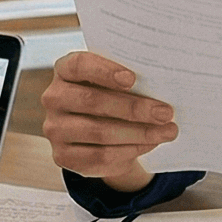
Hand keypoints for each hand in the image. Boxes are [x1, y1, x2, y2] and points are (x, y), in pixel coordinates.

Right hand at [42, 50, 176, 190]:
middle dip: (134, 108)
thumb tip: (161, 87)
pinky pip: (99, 156)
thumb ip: (129, 80)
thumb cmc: (112, 96)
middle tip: (165, 112)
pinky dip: (129, 151)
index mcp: (65, 70)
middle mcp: (54, 98)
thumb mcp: (116, 83)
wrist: (98, 130)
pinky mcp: (63, 156)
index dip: (104, 71)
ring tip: (167, 131)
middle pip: (92, 102)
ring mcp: (55, 129)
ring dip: (139, 133)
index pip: (79, 65)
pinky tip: (149, 144)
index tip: (133, 79)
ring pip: (99, 132)